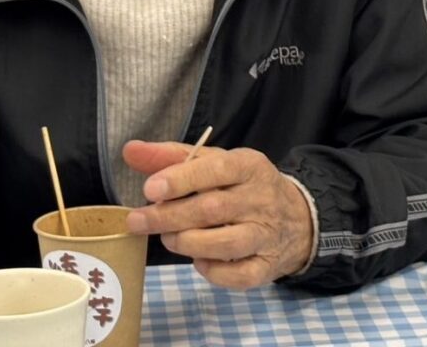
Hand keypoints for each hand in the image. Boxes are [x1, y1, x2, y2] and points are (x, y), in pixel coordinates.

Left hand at [123, 140, 312, 288]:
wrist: (296, 217)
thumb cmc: (241, 186)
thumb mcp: (213, 162)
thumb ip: (171, 156)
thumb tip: (130, 151)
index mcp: (247, 165)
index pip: (215, 169)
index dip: (181, 179)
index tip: (150, 189)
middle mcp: (260, 199)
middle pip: (213, 209)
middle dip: (170, 216)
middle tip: (138, 221)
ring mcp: (266, 234)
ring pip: (226, 244)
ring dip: (188, 243)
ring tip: (168, 239)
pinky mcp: (267, 266)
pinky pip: (240, 275)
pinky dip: (214, 272)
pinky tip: (198, 262)